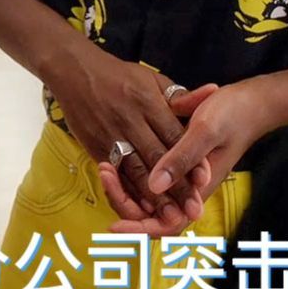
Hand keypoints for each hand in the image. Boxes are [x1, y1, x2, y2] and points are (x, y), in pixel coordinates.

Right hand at [52, 50, 213, 230]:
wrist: (74, 71)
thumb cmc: (119, 76)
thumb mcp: (152, 79)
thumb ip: (182, 95)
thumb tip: (213, 92)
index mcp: (148, 102)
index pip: (174, 136)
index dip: (189, 160)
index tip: (204, 182)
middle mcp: (130, 120)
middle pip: (158, 158)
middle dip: (176, 187)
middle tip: (193, 210)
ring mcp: (111, 134)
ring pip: (136, 170)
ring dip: (154, 196)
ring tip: (171, 217)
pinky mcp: (95, 145)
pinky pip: (115, 173)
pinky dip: (128, 191)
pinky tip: (141, 207)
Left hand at [99, 77, 273, 234]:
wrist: (250, 102)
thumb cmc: (231, 115)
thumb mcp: (205, 131)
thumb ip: (181, 159)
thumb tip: (154, 187)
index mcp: (197, 189)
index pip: (167, 225)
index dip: (140, 229)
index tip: (114, 227)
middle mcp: (186, 188)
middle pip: (150, 214)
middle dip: (123, 201)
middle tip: (103, 174)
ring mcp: (179, 176)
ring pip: (145, 197)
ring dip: (122, 188)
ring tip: (104, 167)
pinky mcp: (173, 162)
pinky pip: (147, 178)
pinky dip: (128, 176)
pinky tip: (111, 160)